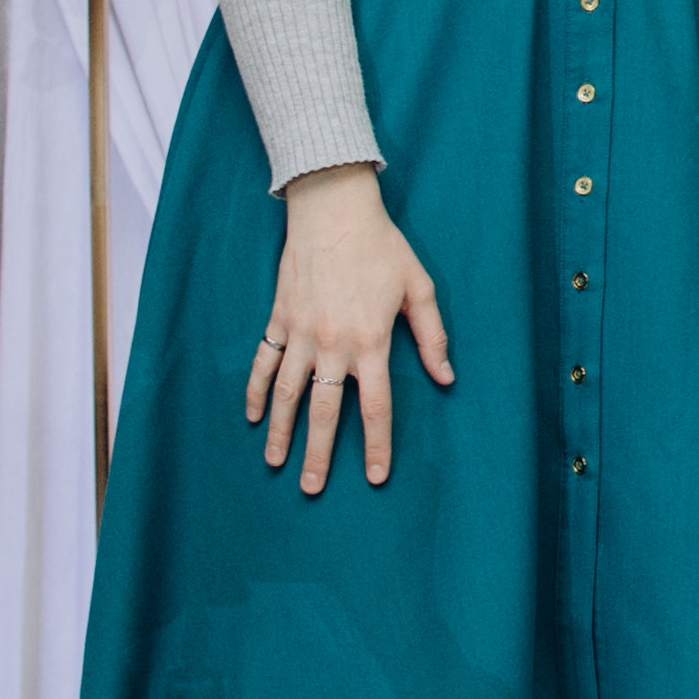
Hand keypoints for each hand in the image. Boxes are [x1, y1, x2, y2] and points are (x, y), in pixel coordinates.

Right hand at [253, 163, 453, 490]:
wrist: (333, 210)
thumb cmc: (382, 246)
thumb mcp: (418, 288)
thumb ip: (432, 336)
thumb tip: (446, 377)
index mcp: (371, 341)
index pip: (375, 407)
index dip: (377, 445)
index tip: (375, 476)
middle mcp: (332, 345)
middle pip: (324, 411)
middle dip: (320, 454)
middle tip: (313, 488)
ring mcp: (301, 333)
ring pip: (285, 394)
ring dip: (280, 432)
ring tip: (276, 462)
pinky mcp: (279, 319)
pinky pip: (263, 362)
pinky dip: (255, 391)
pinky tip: (252, 416)